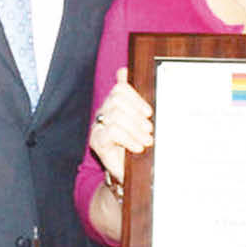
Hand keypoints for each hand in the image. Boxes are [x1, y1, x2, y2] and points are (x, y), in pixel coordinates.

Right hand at [88, 68, 153, 182]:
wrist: (128, 174)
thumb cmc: (136, 147)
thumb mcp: (141, 124)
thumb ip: (136, 101)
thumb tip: (126, 72)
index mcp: (114, 105)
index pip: (120, 89)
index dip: (136, 98)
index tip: (149, 113)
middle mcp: (103, 113)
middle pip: (117, 100)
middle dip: (136, 114)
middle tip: (149, 129)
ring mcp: (98, 126)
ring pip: (116, 115)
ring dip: (136, 129)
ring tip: (148, 141)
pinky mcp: (96, 141)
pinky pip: (112, 132)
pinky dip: (129, 139)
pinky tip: (138, 147)